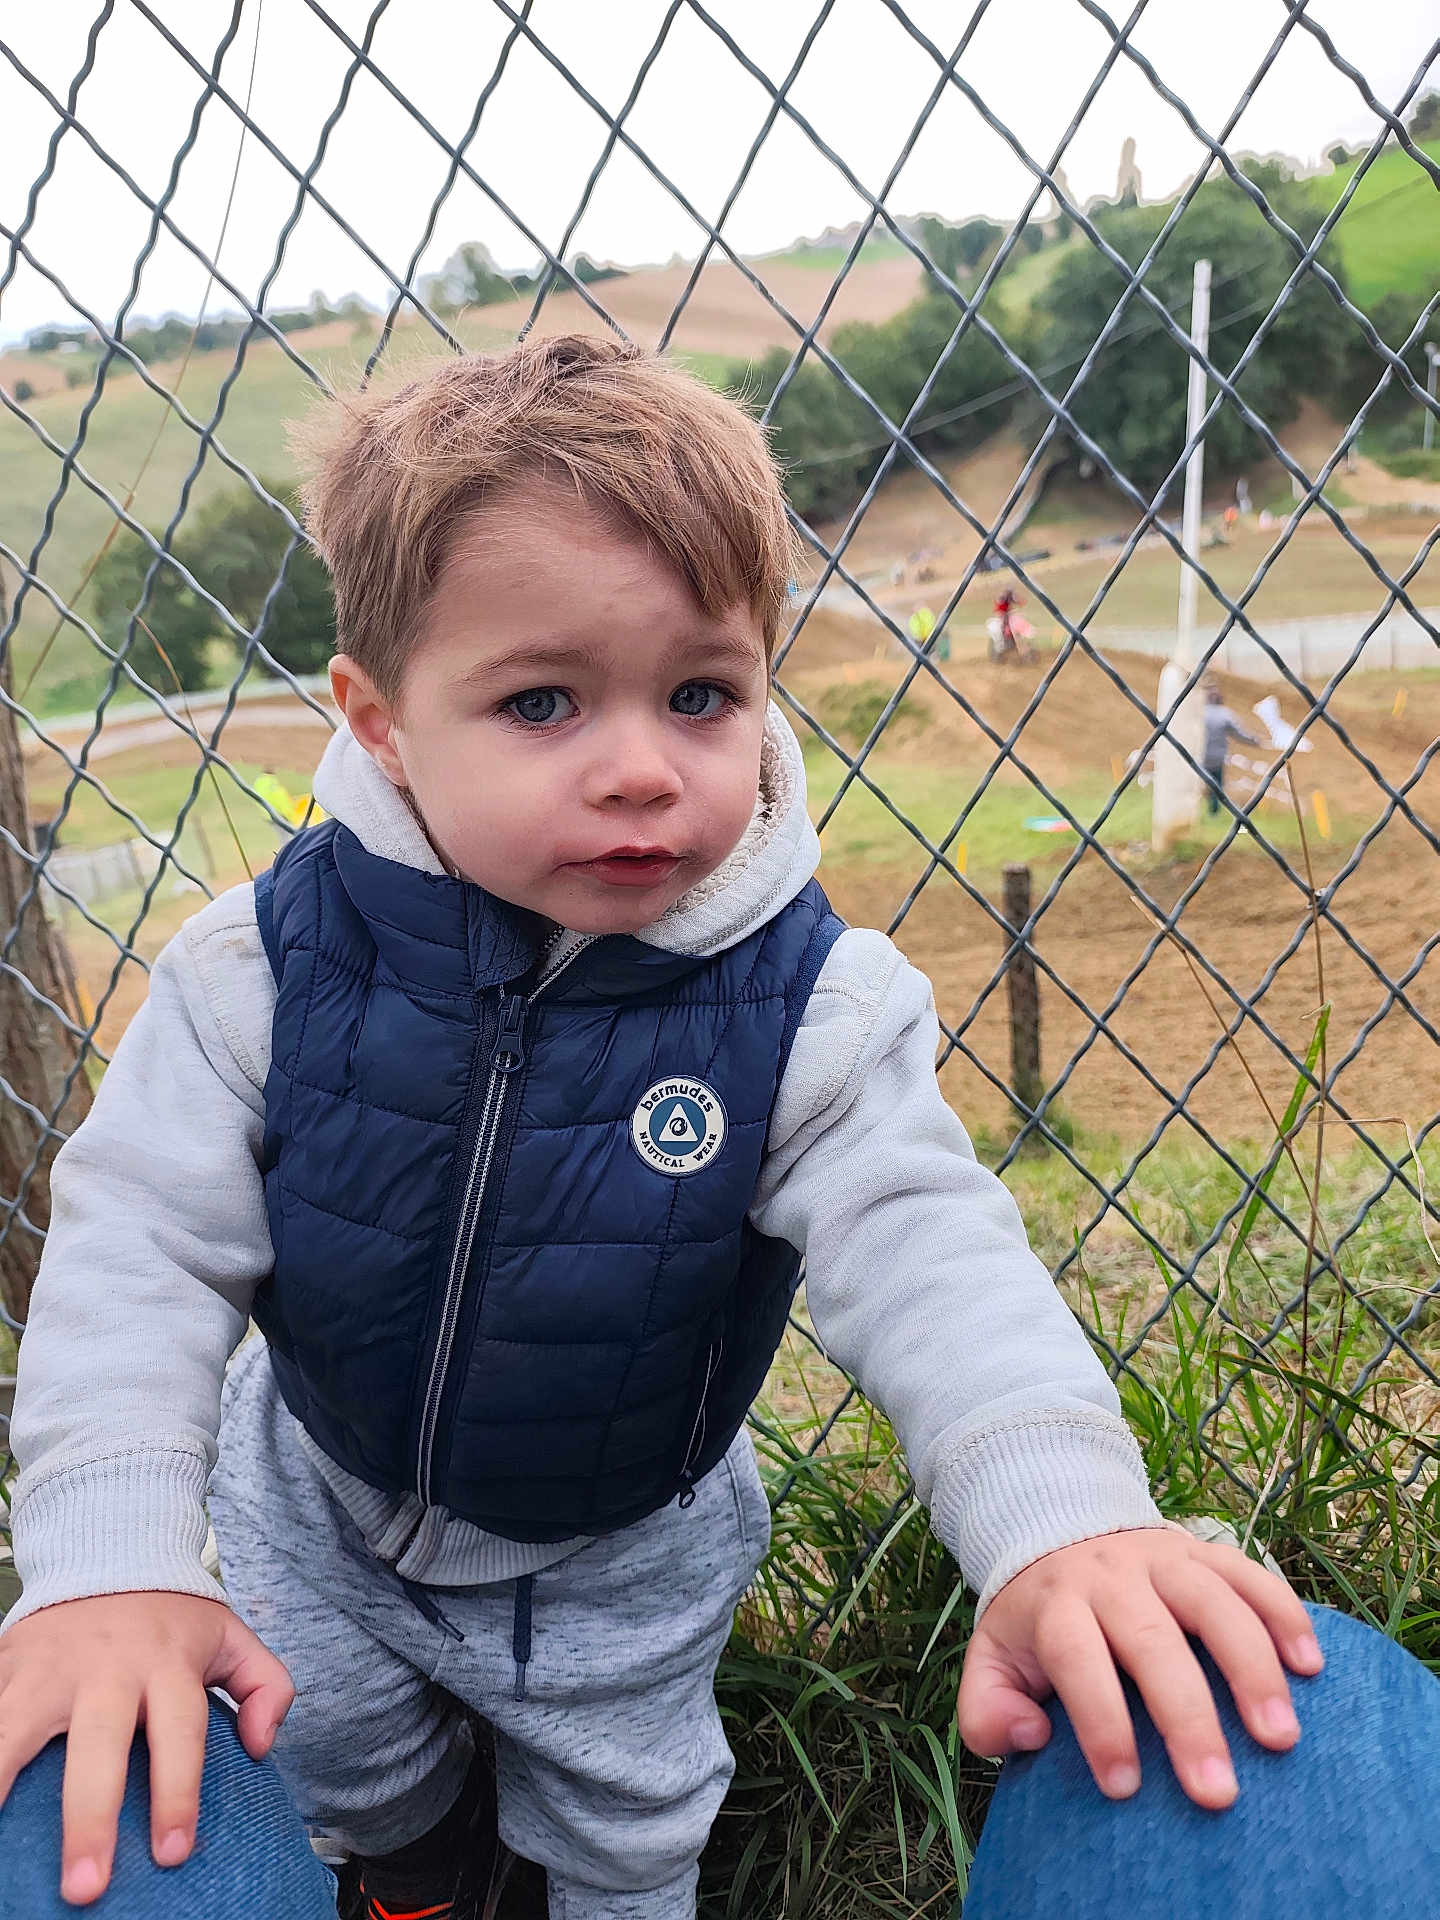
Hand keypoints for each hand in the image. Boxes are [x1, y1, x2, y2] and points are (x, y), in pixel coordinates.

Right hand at [0, 1591, 293, 1904]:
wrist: (110, 1547)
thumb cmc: (171, 1615)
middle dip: (92, 1817)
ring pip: (20, 1727)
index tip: (173, 1853)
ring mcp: (51, 1667)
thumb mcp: (231, 1636)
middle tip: (87, 1886)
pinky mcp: (8, 1665)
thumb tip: (261, 1747)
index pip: (180, 1732)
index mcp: (168, 1663)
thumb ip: (267, 1686)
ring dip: (3, 1784)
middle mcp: (108, 1667)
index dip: (178, 1792)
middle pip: (100, 1744)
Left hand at [955, 1528, 1323, 1808]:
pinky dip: (1284, 1615)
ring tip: (1280, 1737)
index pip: (1078, 1659)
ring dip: (1250, 1669)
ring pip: (1213, 1603)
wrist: (1058, 1527)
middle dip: (1186, 1718)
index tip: (1124, 1787)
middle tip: (1218, 1791)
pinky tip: (1310, 1666)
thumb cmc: (1036, 1620)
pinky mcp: (1205, 1551)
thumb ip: (986, 1709)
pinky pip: (1251, 1574)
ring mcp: (1163, 1558)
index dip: (1100, 1721)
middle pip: (1152, 1641)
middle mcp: (1112, 1577)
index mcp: (1058, 1605)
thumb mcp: (991, 1657)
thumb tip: (1031, 1737)